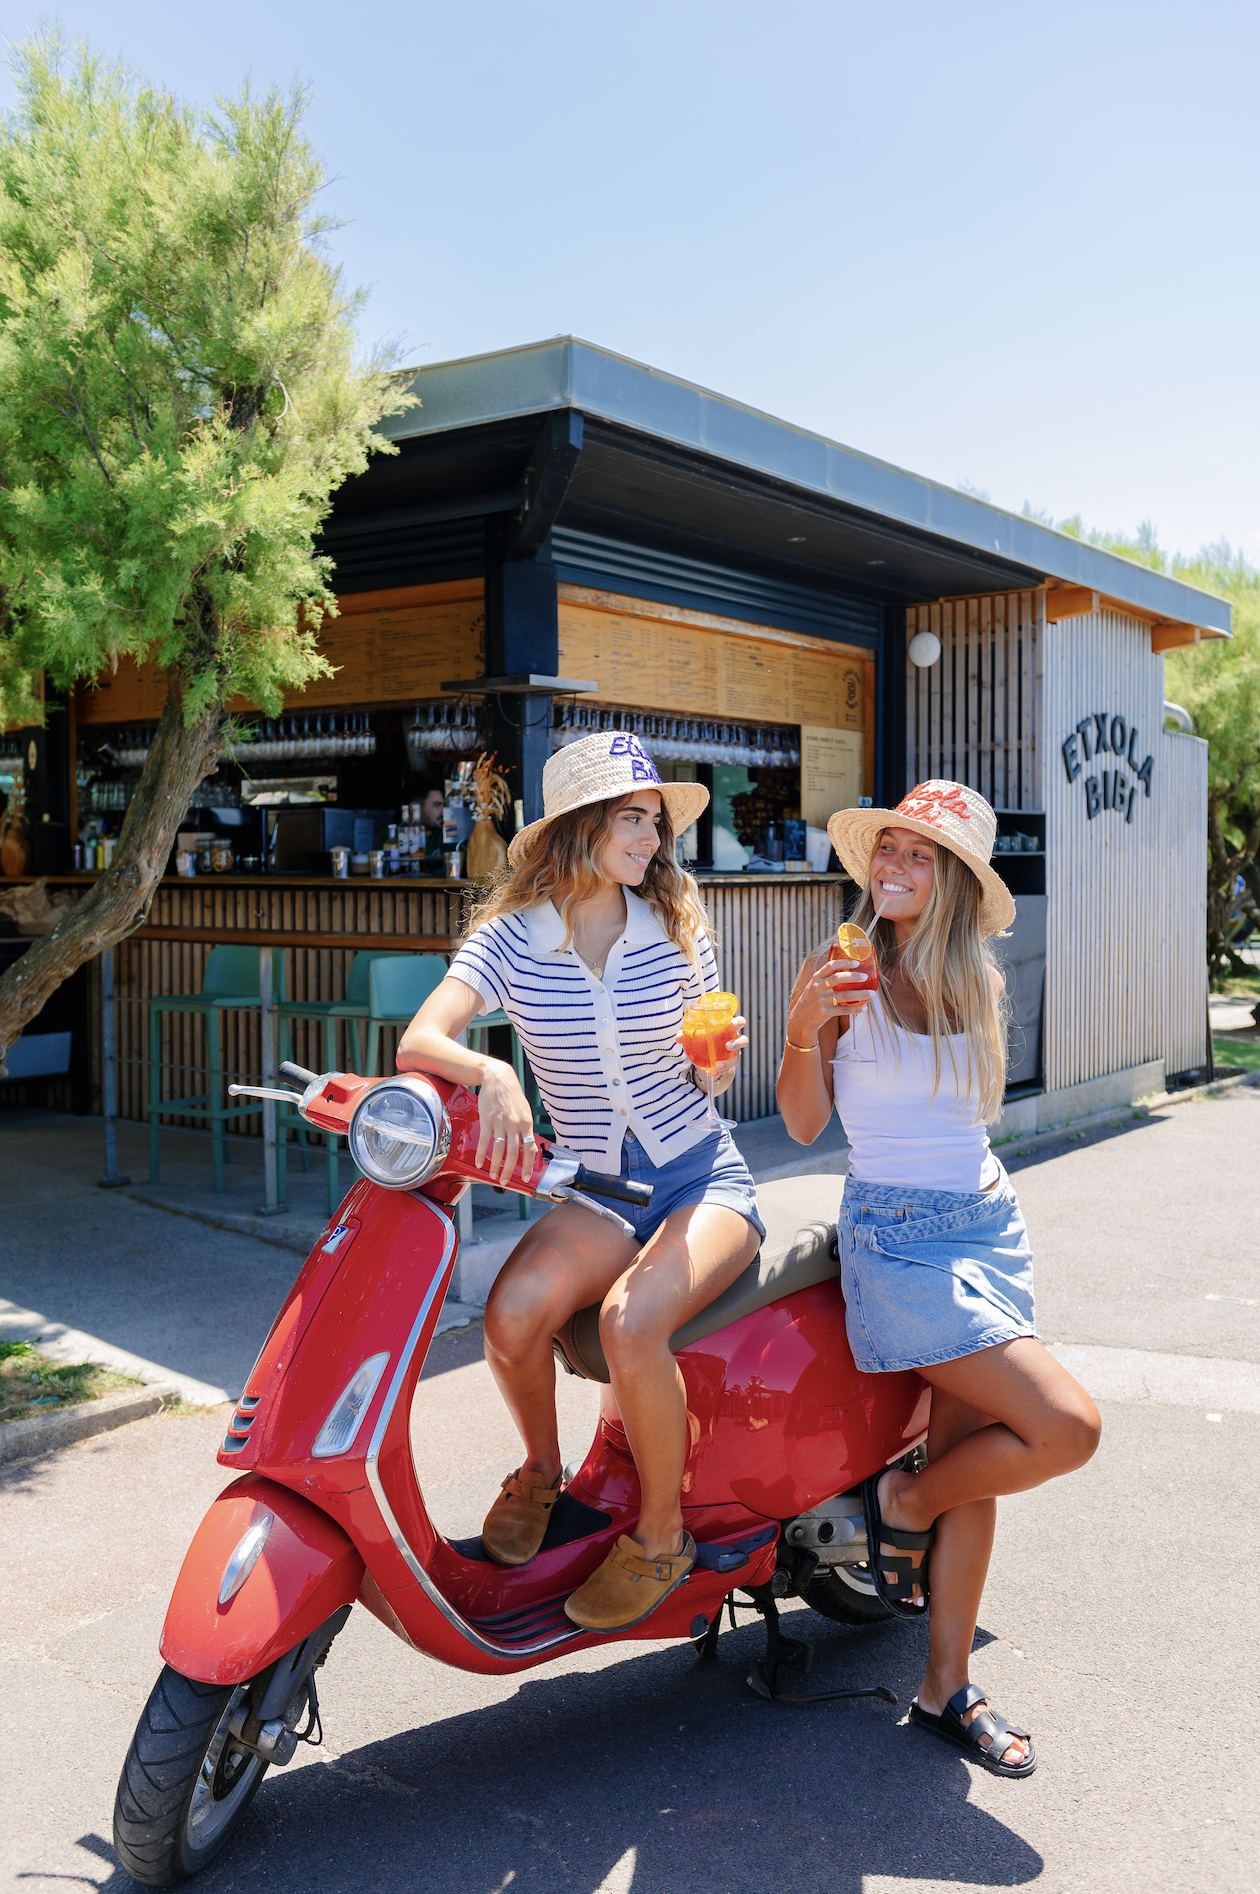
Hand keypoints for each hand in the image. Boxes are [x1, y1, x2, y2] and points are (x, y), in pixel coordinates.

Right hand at [474, 1059, 537, 1185]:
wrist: (498, 1078)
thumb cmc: (512, 1096)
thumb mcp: (525, 1111)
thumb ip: (528, 1130)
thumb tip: (533, 1149)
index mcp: (526, 1123)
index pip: (530, 1149)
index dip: (529, 1165)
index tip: (527, 1178)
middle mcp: (514, 1124)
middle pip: (514, 1153)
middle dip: (510, 1171)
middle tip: (506, 1181)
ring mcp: (500, 1122)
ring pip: (499, 1150)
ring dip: (496, 1166)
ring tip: (493, 1175)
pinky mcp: (487, 1120)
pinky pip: (484, 1141)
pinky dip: (482, 1154)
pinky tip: (480, 1162)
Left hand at [675, 1018, 747, 1089]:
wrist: (706, 1055)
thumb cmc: (703, 1038)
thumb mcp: (694, 1035)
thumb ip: (686, 1034)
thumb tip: (679, 1038)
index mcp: (728, 1029)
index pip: (739, 1022)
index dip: (739, 1022)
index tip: (732, 1023)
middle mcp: (734, 1040)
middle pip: (744, 1040)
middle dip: (738, 1042)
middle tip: (728, 1045)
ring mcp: (733, 1054)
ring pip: (738, 1058)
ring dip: (729, 1062)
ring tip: (718, 1064)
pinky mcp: (728, 1064)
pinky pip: (727, 1069)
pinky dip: (719, 1072)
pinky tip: (711, 1073)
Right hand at [787, 956, 872, 1045]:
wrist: (801, 1018)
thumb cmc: (812, 998)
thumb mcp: (814, 984)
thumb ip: (826, 975)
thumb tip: (841, 959)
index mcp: (816, 978)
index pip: (830, 966)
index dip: (844, 963)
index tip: (856, 962)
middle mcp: (818, 988)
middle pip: (838, 978)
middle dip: (854, 976)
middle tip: (866, 976)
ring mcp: (822, 1000)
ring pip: (844, 995)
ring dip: (860, 994)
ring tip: (872, 993)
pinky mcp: (825, 1013)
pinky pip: (844, 1010)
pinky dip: (855, 1009)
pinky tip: (864, 1008)